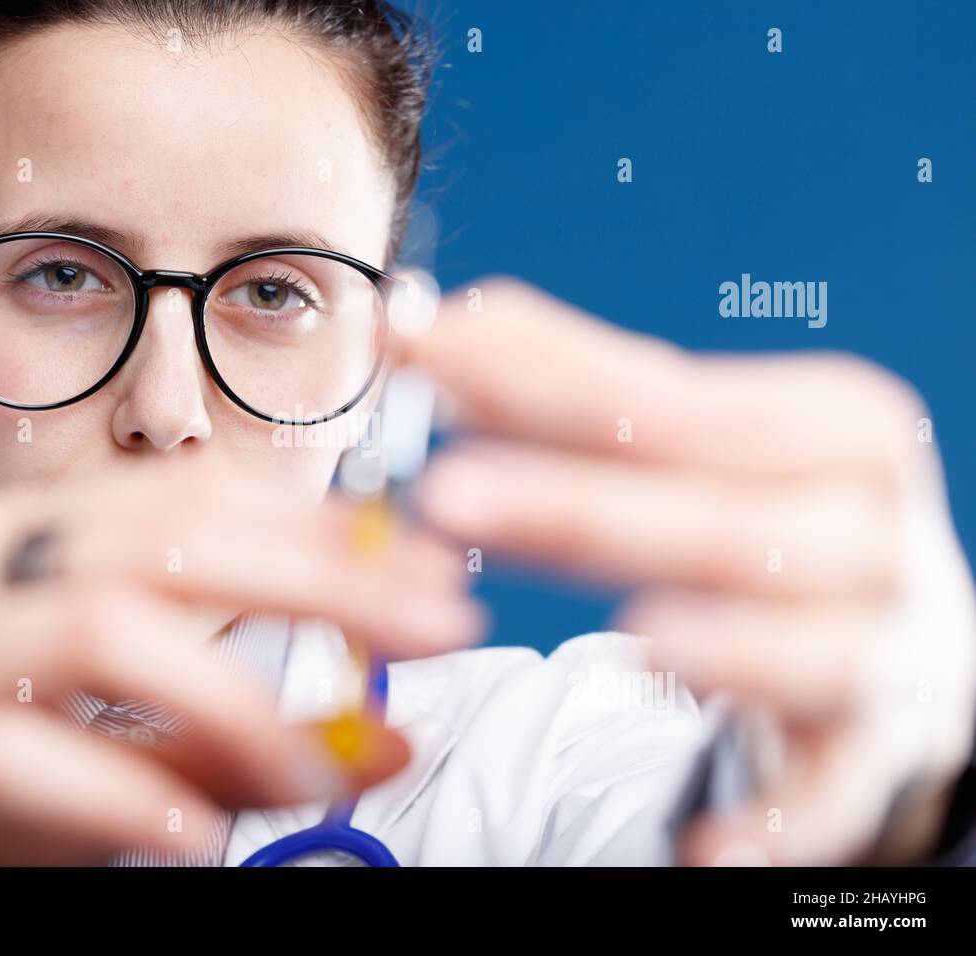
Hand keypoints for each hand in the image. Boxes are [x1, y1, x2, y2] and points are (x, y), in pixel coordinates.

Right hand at [0, 456, 482, 864]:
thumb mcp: (136, 750)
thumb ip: (250, 736)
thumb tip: (395, 729)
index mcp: (27, 542)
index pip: (190, 494)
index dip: (319, 522)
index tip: (427, 562)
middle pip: (164, 537)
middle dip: (317, 575)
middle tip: (433, 617)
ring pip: (94, 628)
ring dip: (232, 698)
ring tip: (315, 767)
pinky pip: (2, 757)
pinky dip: (112, 792)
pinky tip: (195, 834)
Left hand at [401, 277, 975, 865]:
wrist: (900, 630)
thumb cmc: (776, 512)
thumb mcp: (698, 441)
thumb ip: (581, 383)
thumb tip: (456, 320)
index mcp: (831, 429)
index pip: (670, 401)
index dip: (539, 376)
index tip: (423, 346)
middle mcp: (872, 529)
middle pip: (722, 518)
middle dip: (580, 505)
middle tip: (445, 492)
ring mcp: (887, 643)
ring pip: (804, 644)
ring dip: (728, 648)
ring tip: (641, 643)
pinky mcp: (875, 751)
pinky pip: (834, 794)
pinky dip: (782, 821)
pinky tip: (707, 850)